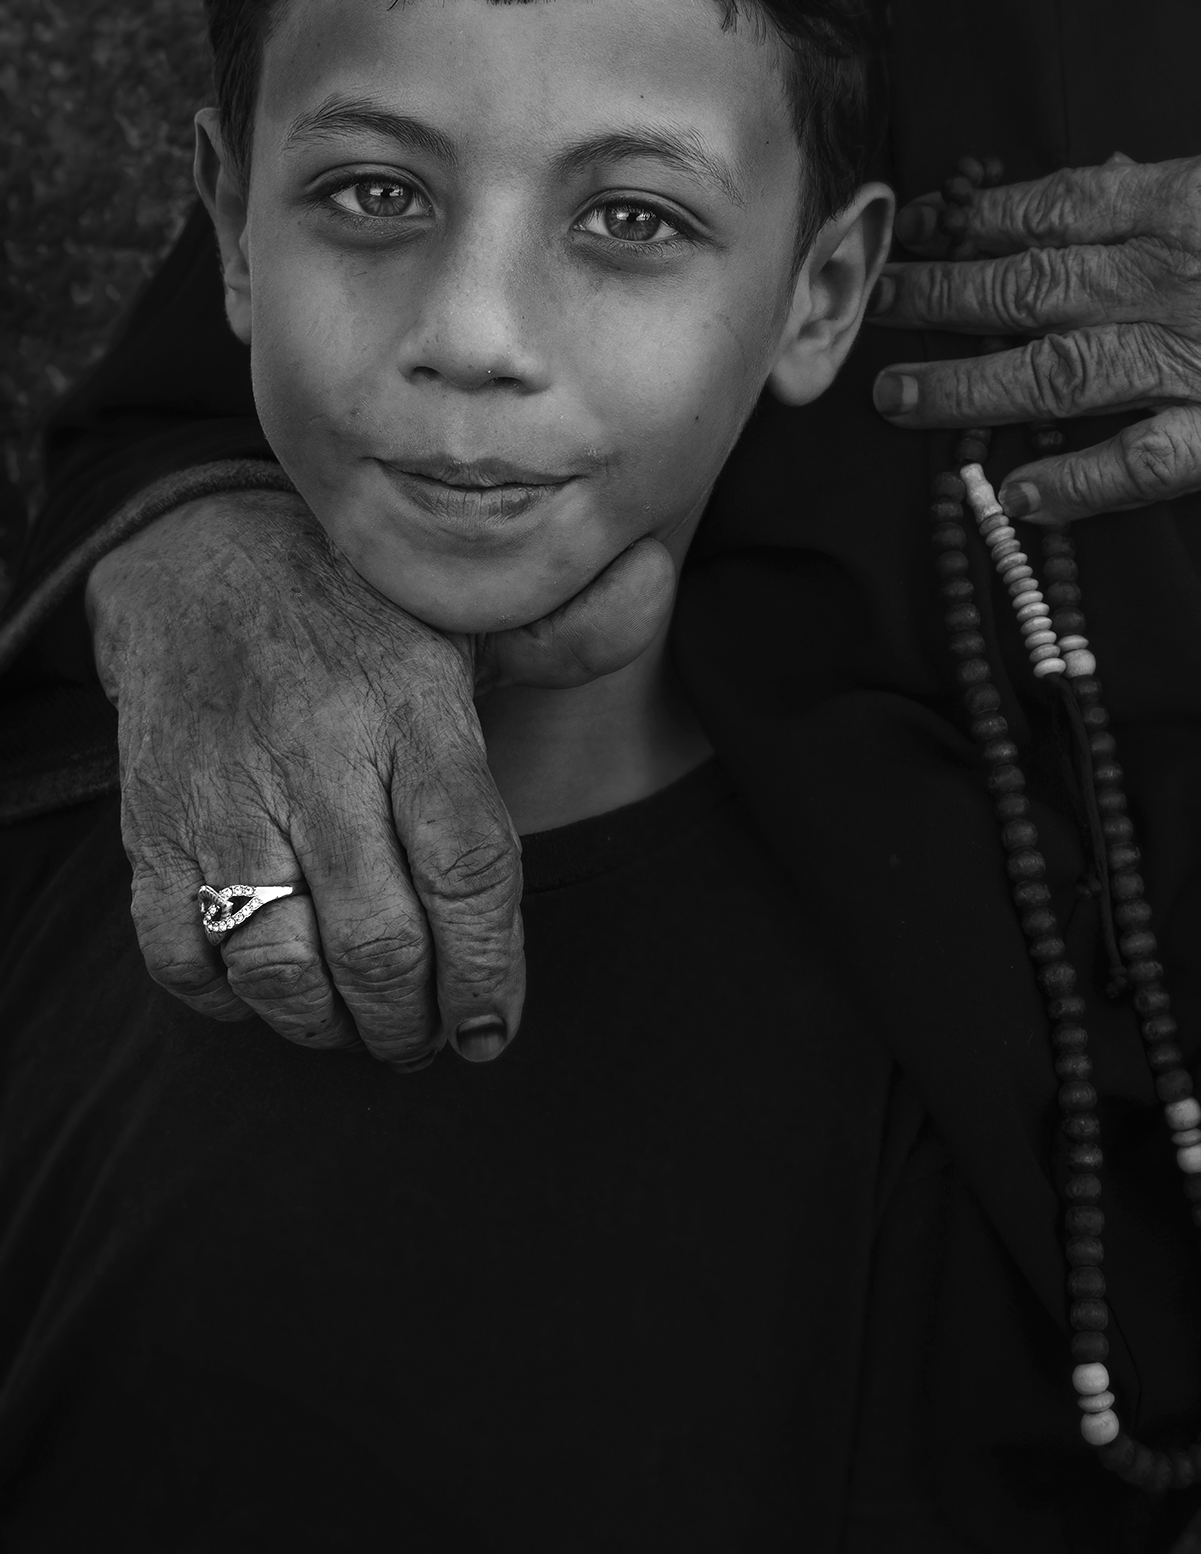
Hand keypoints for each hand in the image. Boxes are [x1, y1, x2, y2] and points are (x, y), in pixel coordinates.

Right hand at [88, 490, 673, 1066]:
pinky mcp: (148, 826)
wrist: (193, 559)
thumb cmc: (361, 608)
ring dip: (329, 1027)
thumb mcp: (467, 607)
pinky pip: (180, 956)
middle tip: (432, 1038)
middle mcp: (315, 756)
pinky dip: (228, 1002)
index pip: (467, 864)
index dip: (491, 967)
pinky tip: (271, 991)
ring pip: (278, 965)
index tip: (496, 1029)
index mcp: (409, 705)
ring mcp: (222, 797)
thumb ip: (566, 628)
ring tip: (361, 1025)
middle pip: (378, 941)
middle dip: (414, 1022)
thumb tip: (656, 584)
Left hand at [868, 135, 1200, 520]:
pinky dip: (1072, 481)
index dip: (968, 222)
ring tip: (898, 399)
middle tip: (870, 307)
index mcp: (1190, 196)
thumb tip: (1106, 178)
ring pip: (1057, 371)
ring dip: (966, 386)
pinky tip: (1012, 495)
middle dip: (937, 298)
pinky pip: (1141, 464)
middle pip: (1026, 286)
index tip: (916, 230)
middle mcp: (1178, 273)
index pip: (1048, 206)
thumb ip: (1189, 182)